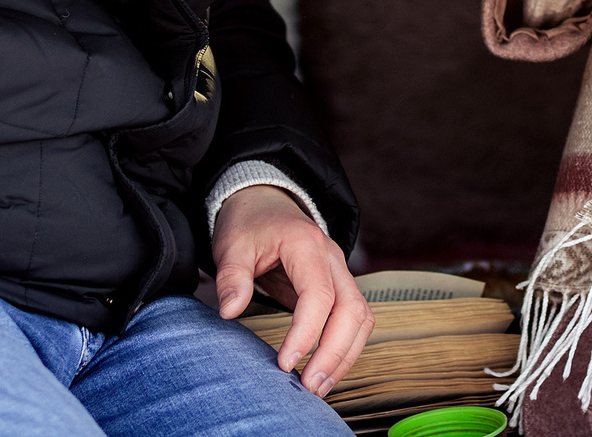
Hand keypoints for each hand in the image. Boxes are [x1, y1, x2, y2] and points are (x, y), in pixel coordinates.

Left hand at [212, 185, 372, 397]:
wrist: (263, 203)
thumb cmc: (248, 224)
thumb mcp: (232, 245)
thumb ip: (232, 277)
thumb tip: (230, 311)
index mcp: (307, 244)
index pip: (319, 294)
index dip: (306, 333)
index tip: (285, 363)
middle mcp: (332, 258)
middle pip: (353, 309)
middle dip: (335, 352)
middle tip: (310, 387)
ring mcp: (339, 272)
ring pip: (361, 318)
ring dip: (345, 355)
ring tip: (319, 388)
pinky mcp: (338, 288)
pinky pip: (354, 321)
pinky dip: (345, 348)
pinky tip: (325, 371)